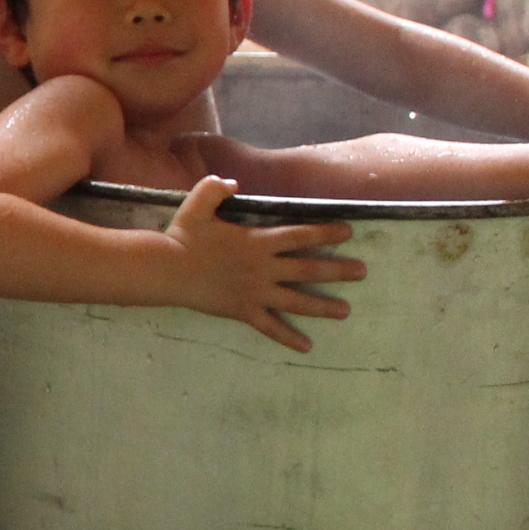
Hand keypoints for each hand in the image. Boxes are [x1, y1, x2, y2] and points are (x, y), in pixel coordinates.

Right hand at [165, 175, 359, 352]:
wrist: (165, 270)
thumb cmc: (182, 237)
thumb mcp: (197, 203)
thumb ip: (216, 188)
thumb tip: (235, 182)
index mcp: (257, 241)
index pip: (300, 236)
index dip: (326, 233)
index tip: (349, 233)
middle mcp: (263, 268)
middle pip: (308, 270)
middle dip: (338, 270)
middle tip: (363, 272)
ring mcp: (255, 292)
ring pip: (297, 301)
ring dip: (323, 307)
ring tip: (346, 311)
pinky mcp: (243, 311)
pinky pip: (270, 327)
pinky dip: (288, 337)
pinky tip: (308, 346)